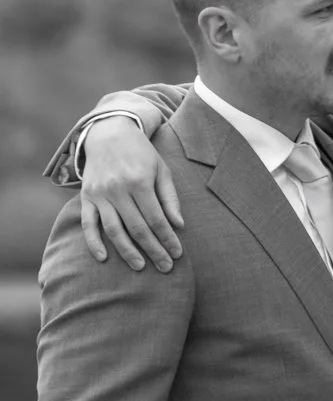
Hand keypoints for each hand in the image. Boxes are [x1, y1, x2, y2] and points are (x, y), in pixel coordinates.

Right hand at [80, 118, 183, 271]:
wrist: (109, 133)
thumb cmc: (141, 153)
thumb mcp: (161, 169)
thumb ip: (169, 198)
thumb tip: (178, 225)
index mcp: (140, 181)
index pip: (157, 218)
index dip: (167, 238)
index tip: (177, 254)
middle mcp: (119, 189)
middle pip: (138, 228)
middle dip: (153, 250)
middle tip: (165, 267)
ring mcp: (100, 194)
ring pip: (114, 230)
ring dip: (128, 252)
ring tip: (141, 267)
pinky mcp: (86, 197)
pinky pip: (88, 224)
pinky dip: (94, 242)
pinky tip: (104, 258)